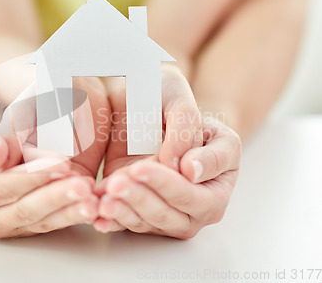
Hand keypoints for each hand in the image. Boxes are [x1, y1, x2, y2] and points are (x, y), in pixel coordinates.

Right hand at [0, 78, 110, 237]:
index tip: (60, 164)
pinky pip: (55, 223)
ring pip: (43, 222)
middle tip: (83, 186)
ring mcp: (9, 226)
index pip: (0, 188)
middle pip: (24, 211)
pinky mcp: (31, 226)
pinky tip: (93, 207)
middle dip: (55, 197)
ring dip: (70, 211)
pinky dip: (75, 215)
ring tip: (93, 200)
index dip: (30, 177)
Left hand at [94, 66, 240, 237]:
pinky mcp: (144, 211)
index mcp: (222, 173)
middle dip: (143, 198)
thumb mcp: (179, 97)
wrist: (140, 106)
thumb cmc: (167, 98)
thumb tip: (188, 170)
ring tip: (105, 199)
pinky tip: (99, 217)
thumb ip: (187, 126)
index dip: (169, 183)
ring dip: (126, 212)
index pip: (197, 191)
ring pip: (151, 222)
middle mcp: (202, 200)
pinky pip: (130, 223)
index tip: (144, 167)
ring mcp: (173, 210)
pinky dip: (113, 221)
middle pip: (174, 213)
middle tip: (118, 182)